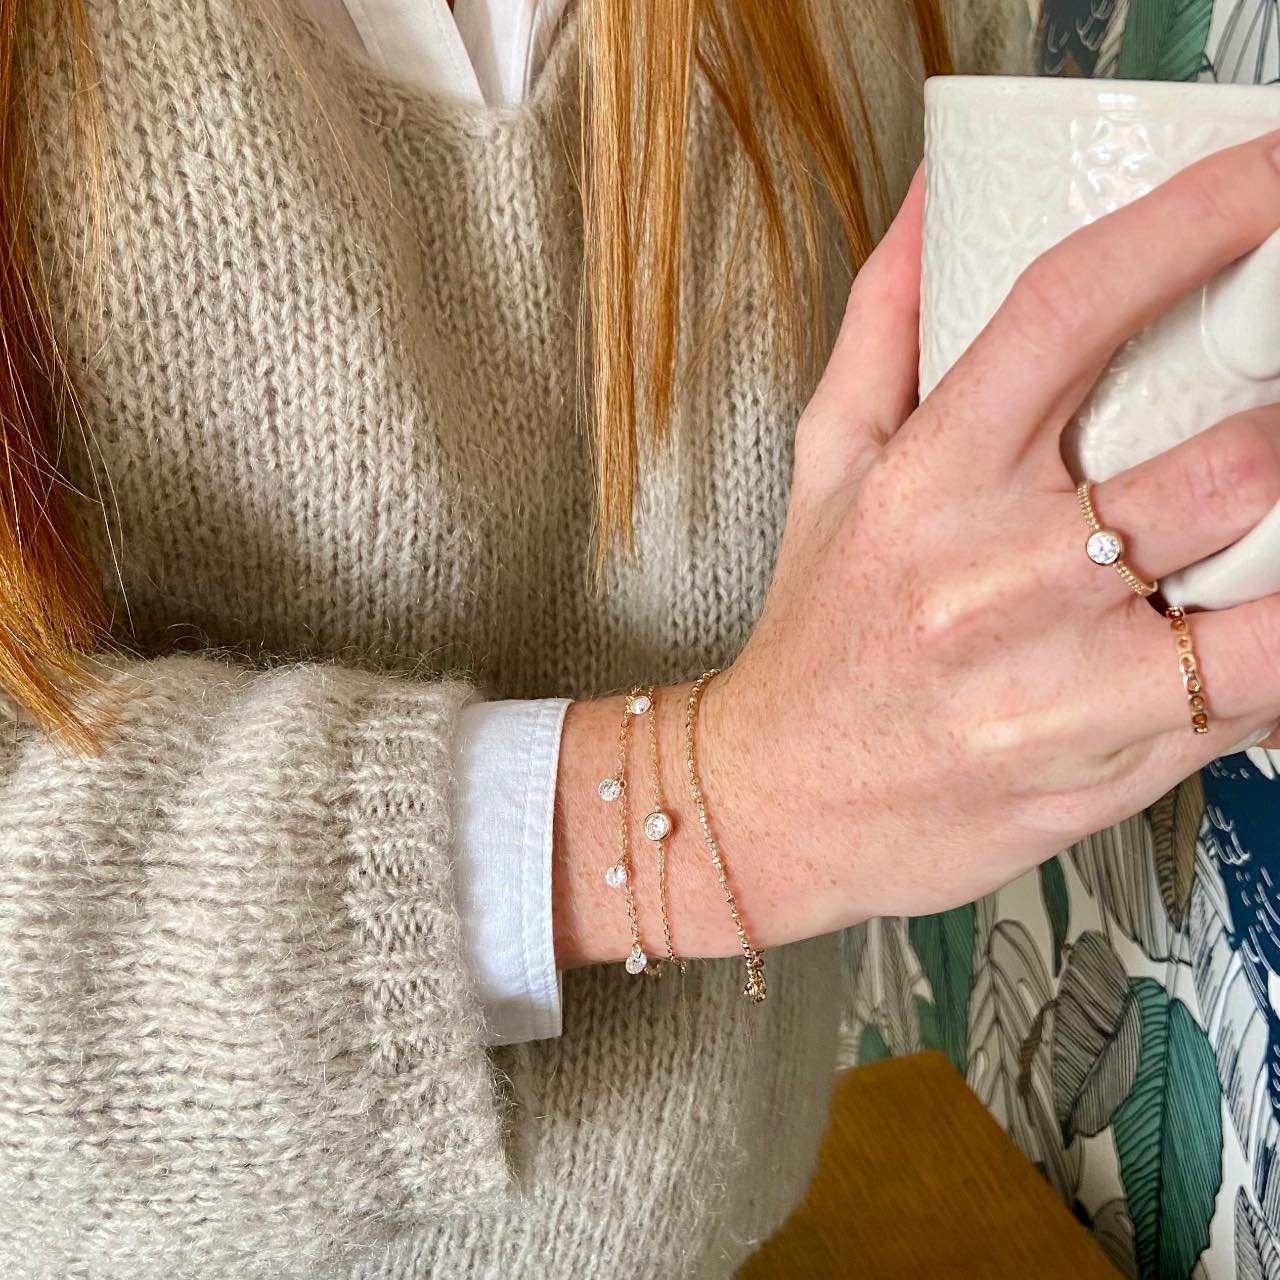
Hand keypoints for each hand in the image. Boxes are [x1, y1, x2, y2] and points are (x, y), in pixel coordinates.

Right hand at [703, 131, 1279, 944]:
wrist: (776, 803)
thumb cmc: (813, 640)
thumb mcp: (824, 466)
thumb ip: (882, 325)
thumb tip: (931, 199)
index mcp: (927, 481)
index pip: (1071, 310)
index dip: (1199, 221)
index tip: (1268, 182)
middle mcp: (995, 575)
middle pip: (1229, 451)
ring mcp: (1059, 681)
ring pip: (1270, 580)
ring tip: (1267, 509)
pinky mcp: (1105, 764)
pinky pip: (1254, 693)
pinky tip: (1253, 614)